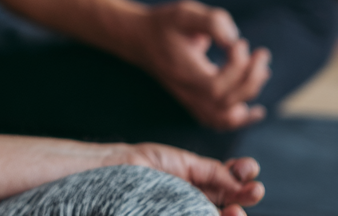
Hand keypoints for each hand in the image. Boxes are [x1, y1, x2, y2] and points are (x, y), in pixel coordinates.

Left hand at [118, 142, 263, 215]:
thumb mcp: (182, 161)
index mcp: (202, 181)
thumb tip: (240, 179)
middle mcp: (201, 198)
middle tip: (254, 189)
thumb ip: (211, 170)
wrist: (117, 171)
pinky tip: (225, 213)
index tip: (250, 168)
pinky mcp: (182, 215)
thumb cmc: (145, 163)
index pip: (231, 182)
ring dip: (237, 214)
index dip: (244, 175)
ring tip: (237, 210)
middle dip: (248, 195)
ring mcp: (191, 209)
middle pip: (233, 202)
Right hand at [126, 0, 269, 130]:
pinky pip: (219, 121)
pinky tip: (255, 110)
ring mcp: (189, 100)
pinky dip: (239, 119)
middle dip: (251, 77)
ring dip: (248, 97)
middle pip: (226, 101)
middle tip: (260, 53)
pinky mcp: (194, 101)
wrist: (139, 38)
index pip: (217, 85)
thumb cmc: (163, 23)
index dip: (237, 67)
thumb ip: (212, 22)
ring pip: (225, 117)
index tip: (240, 43)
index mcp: (183, 72)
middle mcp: (186, 91)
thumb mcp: (184, 12)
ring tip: (261, 71)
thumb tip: (234, 41)